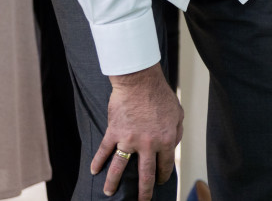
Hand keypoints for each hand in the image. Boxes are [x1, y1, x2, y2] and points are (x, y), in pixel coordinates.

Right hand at [93, 65, 182, 200]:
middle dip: (143, 192)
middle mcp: (147, 145)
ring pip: (120, 168)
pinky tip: (93, 171)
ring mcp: (128, 140)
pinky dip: (97, 162)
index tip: (159, 182)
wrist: (140, 82)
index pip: (164, 166)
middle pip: (144, 175)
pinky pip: (104, 151)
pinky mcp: (114, 133)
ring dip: (114, 183)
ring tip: (109, 194)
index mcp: (165, 140)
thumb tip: (172, 146)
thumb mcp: (178, 114)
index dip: (163, 176)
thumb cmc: (161, 96)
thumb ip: (176, 132)